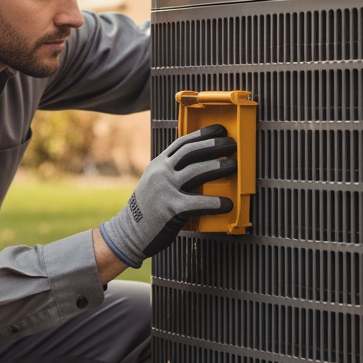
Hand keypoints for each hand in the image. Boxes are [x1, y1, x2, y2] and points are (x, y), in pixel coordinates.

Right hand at [99, 124, 235, 267]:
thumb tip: (202, 166)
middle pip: (191, 152)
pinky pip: (197, 203)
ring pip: (196, 171)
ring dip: (218, 167)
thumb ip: (173, 173)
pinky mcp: (170, 209)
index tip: (219, 130)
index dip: (202, 134)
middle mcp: (160, 173)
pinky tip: (228, 204)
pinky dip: (215, 203)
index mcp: (158, 165)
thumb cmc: (147, 209)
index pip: (182, 142)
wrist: (128, 232)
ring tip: (234, 165)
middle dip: (214, 145)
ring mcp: (165, 190)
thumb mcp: (155, 183)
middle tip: (232, 144)